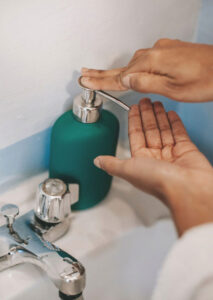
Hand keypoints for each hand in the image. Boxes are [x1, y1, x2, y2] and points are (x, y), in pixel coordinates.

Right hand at [81, 39, 212, 101]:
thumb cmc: (206, 79)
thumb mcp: (174, 89)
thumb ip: (147, 83)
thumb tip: (126, 80)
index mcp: (153, 63)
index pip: (120, 76)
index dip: (101, 81)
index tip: (86, 81)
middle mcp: (154, 52)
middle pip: (122, 67)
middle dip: (102, 73)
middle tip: (85, 74)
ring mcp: (161, 50)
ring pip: (133, 63)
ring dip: (116, 71)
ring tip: (99, 75)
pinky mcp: (168, 51)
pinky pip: (144, 60)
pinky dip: (132, 67)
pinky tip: (128, 71)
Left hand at [94, 98, 212, 234]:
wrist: (186, 187)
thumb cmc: (158, 181)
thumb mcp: (128, 169)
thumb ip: (112, 163)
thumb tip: (98, 161)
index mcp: (141, 161)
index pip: (135, 135)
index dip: (133, 121)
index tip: (133, 109)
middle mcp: (155, 157)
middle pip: (149, 130)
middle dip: (146, 115)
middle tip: (145, 101)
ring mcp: (171, 154)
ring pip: (163, 130)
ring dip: (159, 116)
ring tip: (157, 103)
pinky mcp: (186, 151)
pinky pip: (179, 133)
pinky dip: (175, 123)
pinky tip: (171, 114)